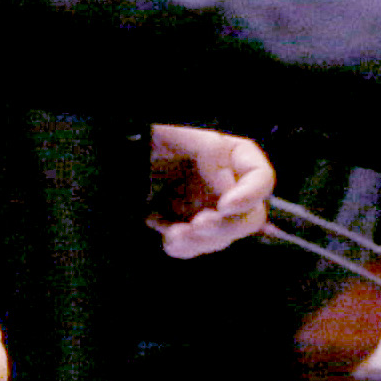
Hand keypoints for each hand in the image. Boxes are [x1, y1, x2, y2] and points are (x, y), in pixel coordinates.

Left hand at [147, 124, 274, 256]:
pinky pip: (194, 245)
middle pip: (249, 216)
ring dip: (200, 241)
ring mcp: (205, 207)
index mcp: (229, 154)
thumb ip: (206, 147)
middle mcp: (224, 183)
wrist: (121, 155)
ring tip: (174, 236)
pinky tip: (168, 238)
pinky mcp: (184, 224)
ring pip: (221, 237)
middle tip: (199, 225)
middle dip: (226, 226)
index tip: (226, 205)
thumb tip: (222, 173)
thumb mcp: (176, 133)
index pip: (259, 176)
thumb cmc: (149, 136)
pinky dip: (183, 246)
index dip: (251, 194)